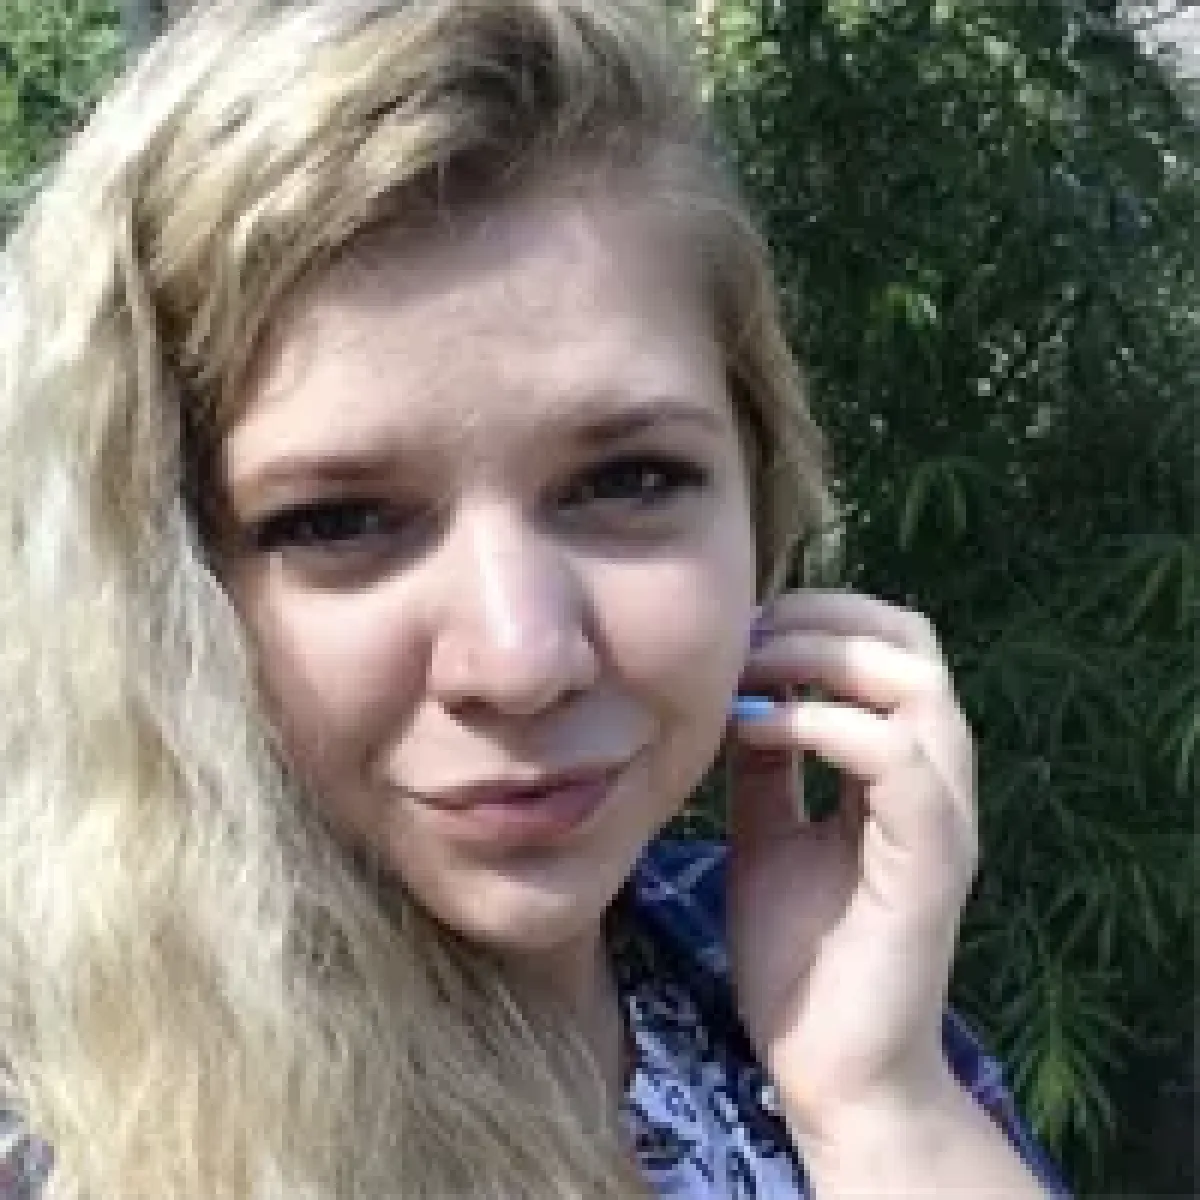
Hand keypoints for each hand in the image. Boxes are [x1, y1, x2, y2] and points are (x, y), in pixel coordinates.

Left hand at [725, 590, 978, 1142]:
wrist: (830, 1070)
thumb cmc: (802, 956)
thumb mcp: (768, 834)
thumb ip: (769, 766)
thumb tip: (744, 695)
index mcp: (903, 772)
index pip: (894, 648)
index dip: (822, 617)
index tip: (744, 629)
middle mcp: (937, 783)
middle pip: (915, 645)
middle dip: (824, 618)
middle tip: (747, 637)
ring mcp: (943, 820)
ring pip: (919, 687)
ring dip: (823, 659)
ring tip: (750, 672)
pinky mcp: (930, 862)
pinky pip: (897, 759)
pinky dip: (823, 725)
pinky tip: (755, 730)